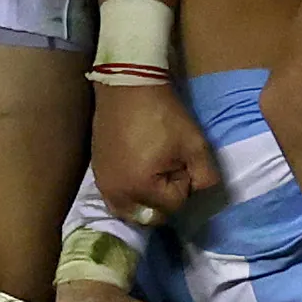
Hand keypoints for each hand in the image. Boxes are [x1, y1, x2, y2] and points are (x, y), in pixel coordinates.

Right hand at [93, 81, 217, 222]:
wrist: (128, 86)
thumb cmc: (163, 114)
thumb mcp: (195, 143)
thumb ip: (205, 175)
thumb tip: (200, 191)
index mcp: (141, 188)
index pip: (174, 205)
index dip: (183, 183)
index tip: (180, 159)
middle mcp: (117, 194)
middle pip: (151, 215)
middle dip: (164, 197)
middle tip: (167, 167)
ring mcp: (103, 184)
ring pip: (131, 211)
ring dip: (145, 200)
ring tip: (152, 173)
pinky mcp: (96, 173)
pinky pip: (115, 197)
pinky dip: (129, 192)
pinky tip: (135, 170)